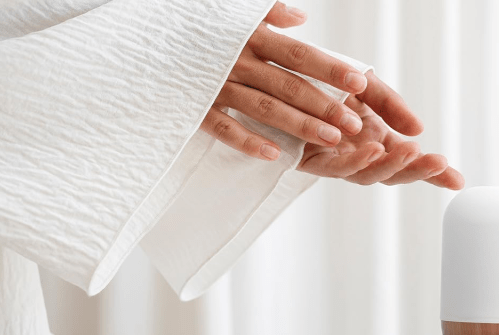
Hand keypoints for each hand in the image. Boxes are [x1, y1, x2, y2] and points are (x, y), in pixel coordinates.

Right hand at [200, 2, 366, 159]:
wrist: (138, 41)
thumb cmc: (195, 27)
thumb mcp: (230, 12)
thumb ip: (268, 13)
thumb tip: (302, 17)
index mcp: (249, 36)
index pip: (298, 54)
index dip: (329, 68)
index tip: (360, 82)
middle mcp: (236, 61)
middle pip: (287, 85)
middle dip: (323, 104)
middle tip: (354, 124)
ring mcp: (215, 85)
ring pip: (263, 108)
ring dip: (298, 125)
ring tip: (331, 139)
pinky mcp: (195, 107)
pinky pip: (223, 127)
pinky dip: (247, 141)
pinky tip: (275, 156)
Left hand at [298, 72, 464, 189]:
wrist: (279, 73)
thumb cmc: (322, 80)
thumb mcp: (367, 85)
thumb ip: (391, 105)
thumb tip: (419, 129)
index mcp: (375, 138)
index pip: (409, 160)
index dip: (433, 173)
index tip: (458, 181)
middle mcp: (357, 152)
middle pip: (392, 173)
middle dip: (417, 171)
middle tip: (439, 163)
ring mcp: (337, 159)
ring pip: (367, 175)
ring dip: (390, 166)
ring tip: (411, 151)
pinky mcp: (313, 160)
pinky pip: (336, 168)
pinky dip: (356, 162)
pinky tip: (372, 151)